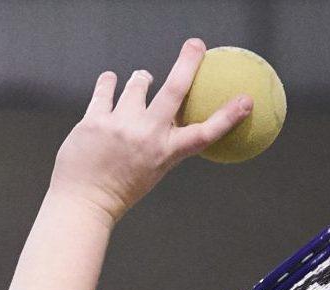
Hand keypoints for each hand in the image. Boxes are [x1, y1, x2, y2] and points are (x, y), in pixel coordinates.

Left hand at [50, 39, 252, 221]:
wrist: (84, 203)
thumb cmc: (119, 189)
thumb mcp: (152, 170)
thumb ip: (163, 142)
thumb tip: (173, 115)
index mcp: (165, 153)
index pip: (204, 133)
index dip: (228, 116)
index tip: (245, 100)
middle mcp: (146, 136)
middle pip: (174, 90)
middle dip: (188, 62)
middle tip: (196, 45)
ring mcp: (120, 125)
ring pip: (138, 82)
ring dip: (141, 80)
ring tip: (139, 86)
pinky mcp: (95, 119)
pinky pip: (107, 86)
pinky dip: (110, 82)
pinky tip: (111, 82)